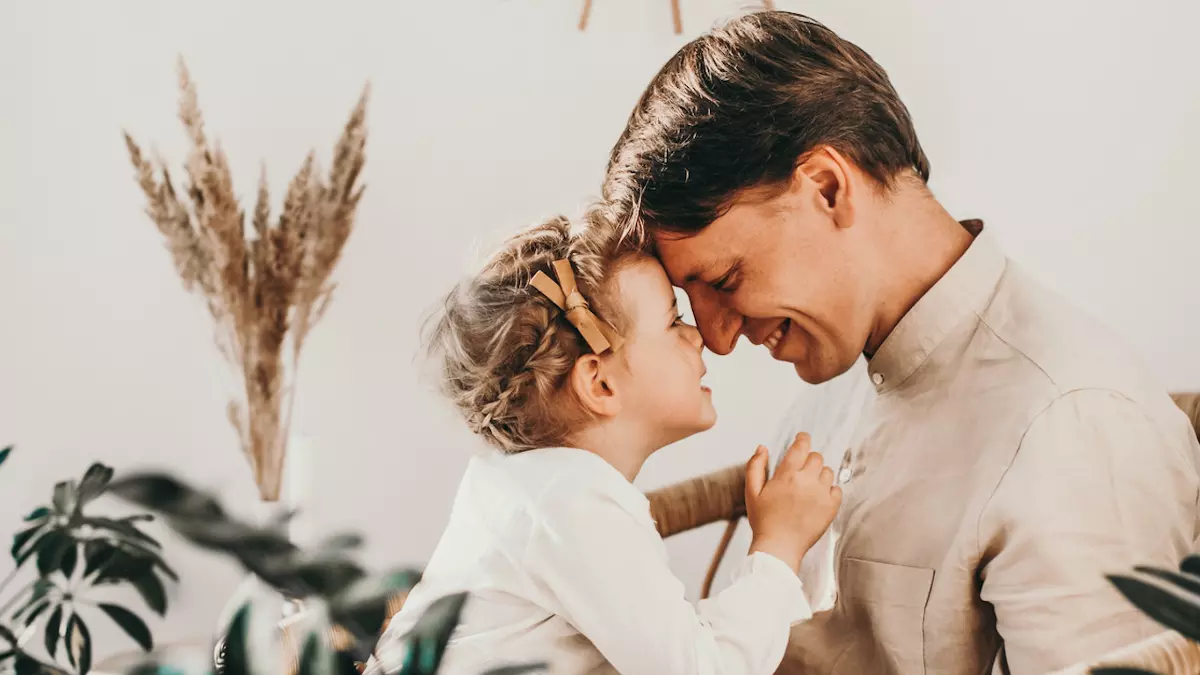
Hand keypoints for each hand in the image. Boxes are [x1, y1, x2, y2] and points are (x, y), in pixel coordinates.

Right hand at [745, 432, 842, 572]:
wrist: (779, 547)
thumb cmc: (764, 521)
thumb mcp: (752, 491)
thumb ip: (755, 466)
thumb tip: (762, 448)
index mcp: (787, 475)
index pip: (801, 447)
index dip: (803, 439)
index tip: (803, 438)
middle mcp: (807, 481)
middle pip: (817, 457)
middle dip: (809, 460)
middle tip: (802, 470)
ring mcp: (821, 494)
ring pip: (828, 472)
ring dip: (819, 475)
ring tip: (808, 487)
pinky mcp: (831, 508)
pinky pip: (837, 489)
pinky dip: (830, 490)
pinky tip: (818, 498)